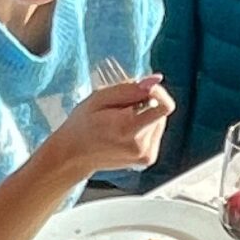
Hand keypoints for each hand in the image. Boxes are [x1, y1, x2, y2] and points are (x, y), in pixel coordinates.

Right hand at [48, 75, 172, 175]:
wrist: (74, 155)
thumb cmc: (82, 125)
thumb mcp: (99, 98)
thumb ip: (129, 89)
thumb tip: (155, 80)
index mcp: (128, 129)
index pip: (165, 106)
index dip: (158, 92)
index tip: (143, 88)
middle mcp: (141, 146)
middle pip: (160, 112)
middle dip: (145, 103)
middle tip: (119, 109)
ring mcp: (146, 155)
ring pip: (159, 121)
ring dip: (144, 116)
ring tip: (119, 121)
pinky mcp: (148, 159)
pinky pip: (154, 133)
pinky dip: (143, 128)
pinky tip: (124, 132)